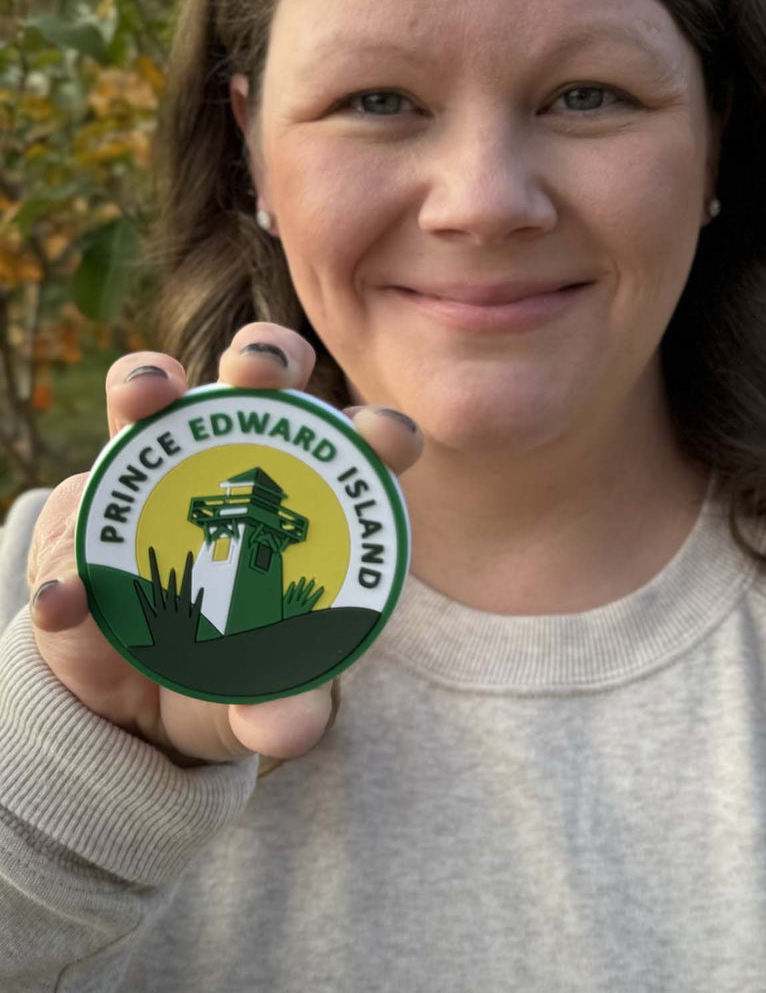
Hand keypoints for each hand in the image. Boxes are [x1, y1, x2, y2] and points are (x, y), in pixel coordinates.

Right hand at [26, 324, 421, 766]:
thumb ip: (280, 711)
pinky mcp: (85, 515)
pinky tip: (68, 604)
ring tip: (147, 398)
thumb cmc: (228, 679)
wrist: (134, 710)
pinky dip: (65, 566)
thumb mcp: (258, 703)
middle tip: (258, 374)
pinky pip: (69, 523)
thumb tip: (291, 724)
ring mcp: (154, 473)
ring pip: (152, 395)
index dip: (379, 428)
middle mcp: (233, 462)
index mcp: (308, 500)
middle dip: (267, 355)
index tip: (385, 439)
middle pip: (259, 381)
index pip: (358, 443)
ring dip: (148, 381)